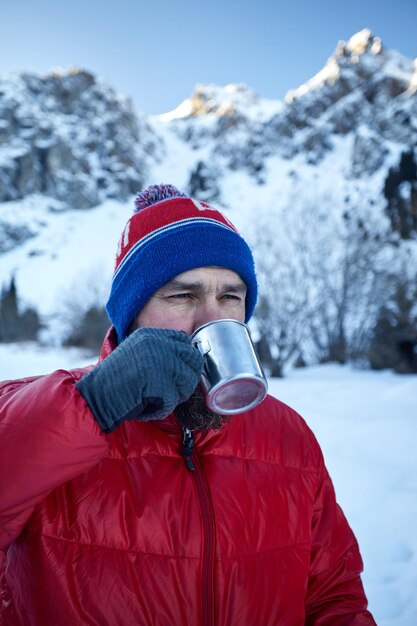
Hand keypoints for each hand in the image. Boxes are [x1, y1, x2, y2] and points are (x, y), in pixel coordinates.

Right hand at [76, 328, 203, 432]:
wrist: (94, 398)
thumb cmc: (113, 382)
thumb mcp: (135, 354)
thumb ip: (158, 351)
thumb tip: (190, 357)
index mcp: (149, 335)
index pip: (184, 340)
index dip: (185, 359)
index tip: (179, 372)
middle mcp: (157, 344)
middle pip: (193, 359)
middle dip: (187, 378)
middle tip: (171, 390)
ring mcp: (160, 362)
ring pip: (188, 381)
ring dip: (176, 395)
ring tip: (155, 398)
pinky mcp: (160, 383)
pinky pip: (174, 400)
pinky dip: (162, 409)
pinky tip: (146, 407)